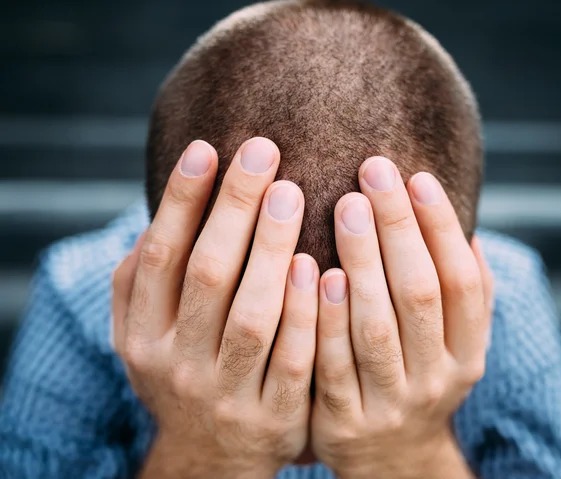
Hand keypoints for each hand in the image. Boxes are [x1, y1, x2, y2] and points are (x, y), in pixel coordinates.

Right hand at [112, 138, 318, 477]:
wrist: (210, 456)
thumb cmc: (182, 370)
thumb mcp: (142, 334)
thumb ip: (142, 280)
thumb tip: (162, 211)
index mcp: (143, 335)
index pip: (160, 256)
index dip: (181, 200)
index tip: (207, 147)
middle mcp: (178, 363)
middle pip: (208, 275)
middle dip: (234, 208)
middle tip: (264, 151)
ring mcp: (226, 393)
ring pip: (253, 315)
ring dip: (272, 250)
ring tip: (292, 192)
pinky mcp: (273, 416)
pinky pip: (293, 360)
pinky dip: (306, 313)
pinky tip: (321, 265)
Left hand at [311, 157, 493, 478]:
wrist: (388, 458)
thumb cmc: (414, 374)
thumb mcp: (450, 343)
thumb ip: (458, 293)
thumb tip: (461, 224)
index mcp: (466, 352)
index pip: (463, 282)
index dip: (441, 228)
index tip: (417, 176)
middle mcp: (435, 378)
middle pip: (419, 294)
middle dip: (398, 228)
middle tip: (373, 171)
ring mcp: (390, 402)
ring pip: (376, 326)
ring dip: (363, 262)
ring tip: (346, 205)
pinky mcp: (344, 420)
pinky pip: (334, 364)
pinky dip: (326, 318)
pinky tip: (315, 271)